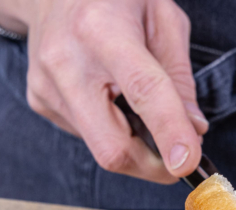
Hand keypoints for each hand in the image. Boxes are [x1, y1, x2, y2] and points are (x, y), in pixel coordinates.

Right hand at [23, 0, 205, 182]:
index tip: (189, 163)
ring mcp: (47, 86)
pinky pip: (88, 136)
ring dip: (135, 147)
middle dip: (154, 167)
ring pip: (102, 149)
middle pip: (113, 147)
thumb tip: (195, 129)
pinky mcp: (40, 102)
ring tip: (142, 111)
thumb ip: (180, 75)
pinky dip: (112, 131)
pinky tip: (111, 99)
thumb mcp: (162, 17)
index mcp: (103, 30)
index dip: (169, 133)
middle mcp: (67, 62)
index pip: (143, 92)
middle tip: (181, 159)